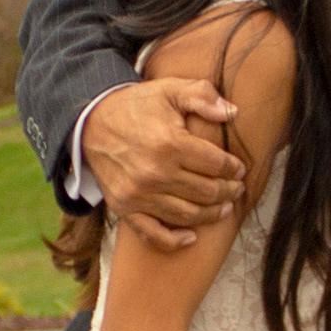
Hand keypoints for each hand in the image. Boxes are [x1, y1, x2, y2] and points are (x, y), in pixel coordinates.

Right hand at [83, 77, 246, 252]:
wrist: (90, 123)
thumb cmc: (136, 106)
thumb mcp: (169, 89)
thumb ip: (202, 95)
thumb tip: (232, 112)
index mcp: (170, 144)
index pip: (216, 165)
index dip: (233, 168)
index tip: (239, 169)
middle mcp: (155, 173)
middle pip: (206, 192)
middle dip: (228, 192)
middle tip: (236, 188)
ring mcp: (138, 194)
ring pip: (188, 215)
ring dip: (212, 214)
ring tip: (223, 208)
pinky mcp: (123, 208)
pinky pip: (152, 234)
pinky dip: (174, 240)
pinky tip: (191, 237)